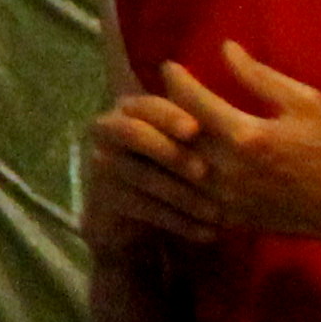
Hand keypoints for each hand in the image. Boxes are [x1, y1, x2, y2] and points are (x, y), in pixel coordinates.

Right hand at [82, 91, 218, 250]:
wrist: (143, 203)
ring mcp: (104, 165)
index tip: (194, 129)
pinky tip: (208, 233)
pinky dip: (179, 222)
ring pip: (142, 177)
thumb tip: (215, 87)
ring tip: (216, 212)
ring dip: (181, 194)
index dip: (168, 115)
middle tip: (203, 171)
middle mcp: (110, 131)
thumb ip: (199, 110)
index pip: (145, 105)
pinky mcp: (108, 199)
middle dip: (169, 152)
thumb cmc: (179, 158)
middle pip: (132, 133)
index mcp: (131, 108)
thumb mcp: (188, 134)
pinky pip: (144, 210)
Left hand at [154, 42, 320, 261]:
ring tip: (143, 129)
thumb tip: (226, 47)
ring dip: (152, 148)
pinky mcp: (227, 218)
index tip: (170, 66)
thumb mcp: (306, 102)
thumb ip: (259, 76)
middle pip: (169, 136)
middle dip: (152, 113)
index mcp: (246, 134)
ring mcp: (225, 198)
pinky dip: (168, 180)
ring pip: (168, 171)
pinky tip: (161, 165)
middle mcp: (227, 168)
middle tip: (143, 96)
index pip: (191, 100)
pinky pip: (183, 199)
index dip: (175, 79)